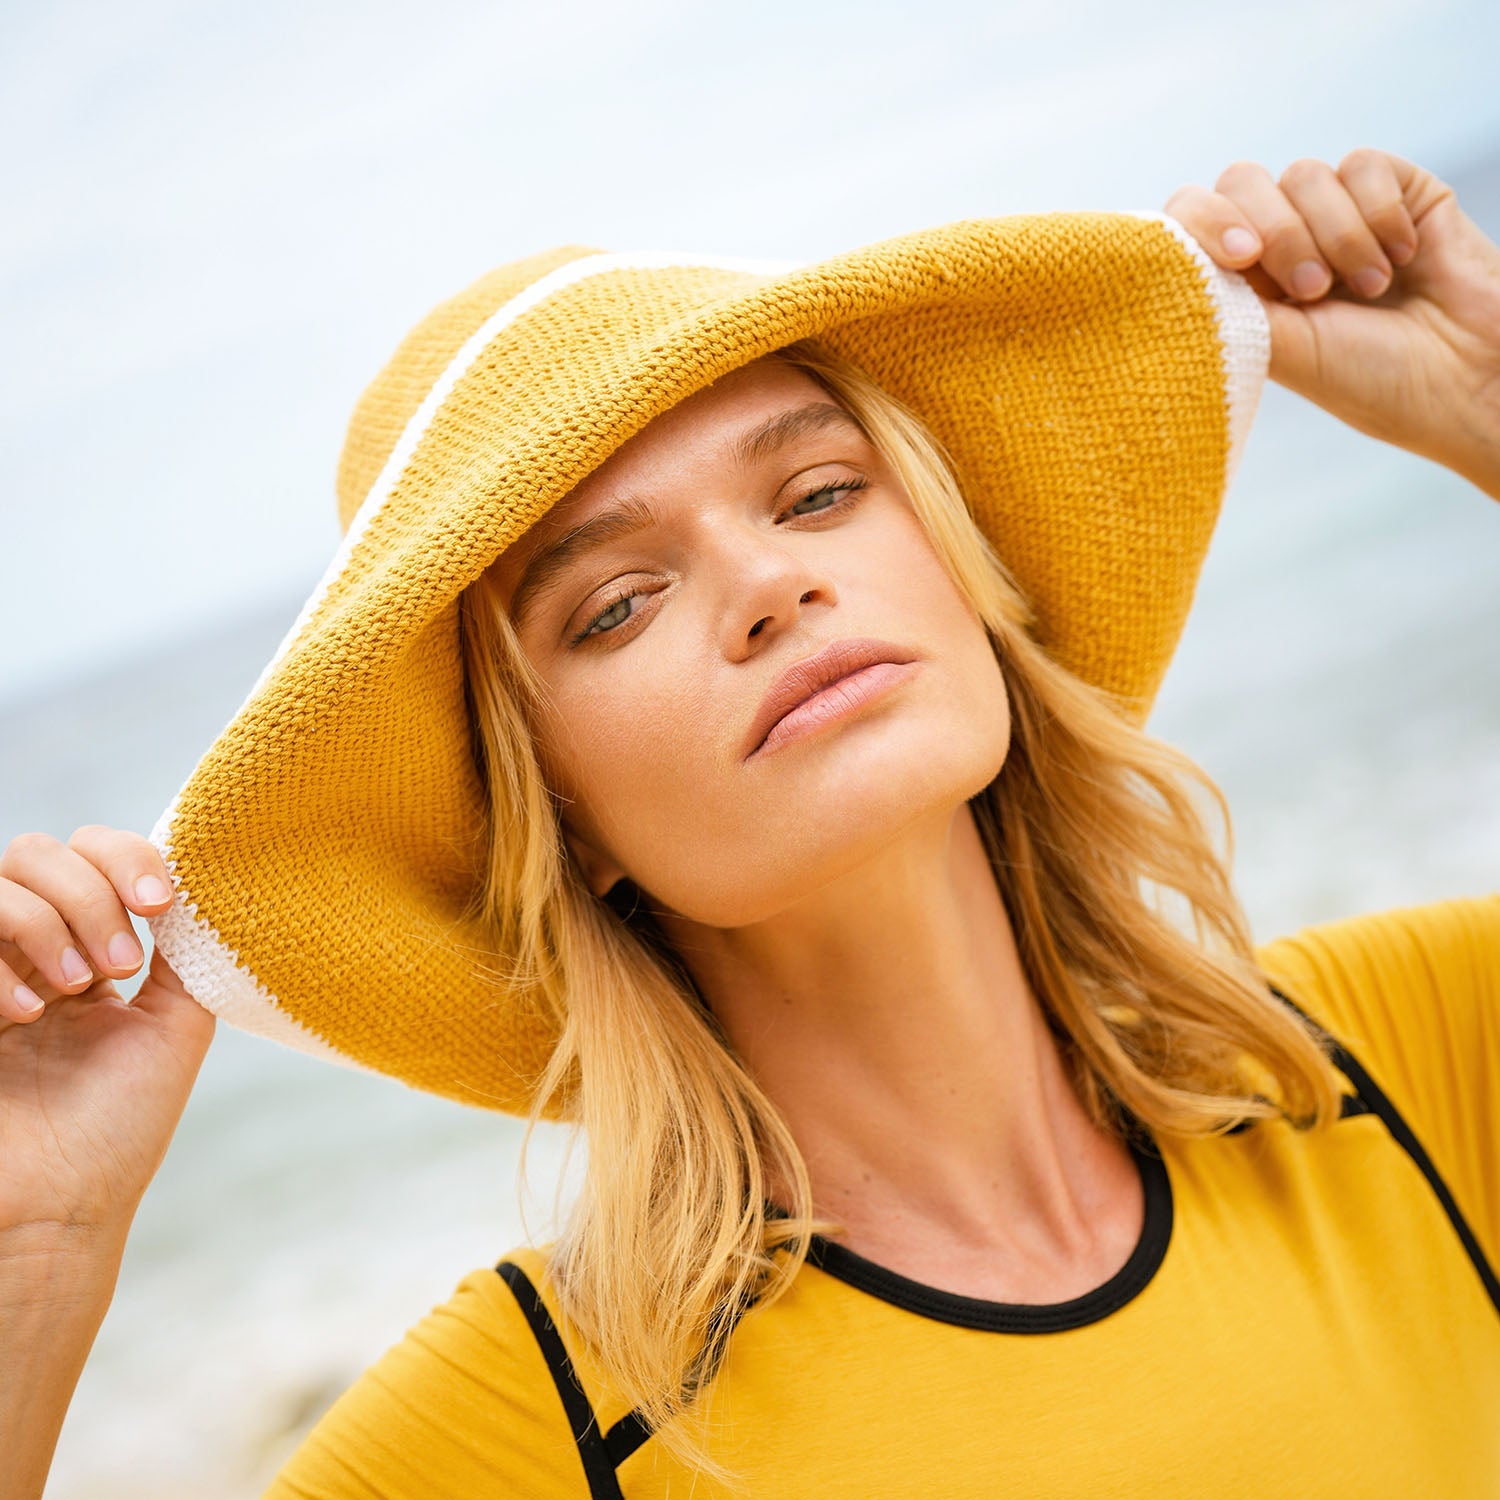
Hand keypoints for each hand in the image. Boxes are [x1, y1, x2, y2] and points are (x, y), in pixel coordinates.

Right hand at [0, 827, 214, 1244]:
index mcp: (83, 951)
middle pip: (38, 851)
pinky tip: (24, 1013)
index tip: (160, 905)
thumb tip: (201, 882)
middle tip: (118, 963)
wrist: (61, 1210)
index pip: (91, 854)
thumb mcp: (175, 1025)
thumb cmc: (118, 1128)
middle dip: (90, 891)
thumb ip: (186, 952)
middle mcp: (27, 954)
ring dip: (45, 919)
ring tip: (79, 985)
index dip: (126, 857)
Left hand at [1165, 149, 1499, 499]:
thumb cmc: (1373, 382)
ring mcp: (1338, 213)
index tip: (1240, 258)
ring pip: (1304, 174)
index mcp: (1244, 283)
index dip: (1203, 222)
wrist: (1468, 379)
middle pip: (1240, 181)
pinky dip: (1379, 215)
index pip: (1192, 220)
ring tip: (1369, 289)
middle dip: (1276, 232)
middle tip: (1311, 291)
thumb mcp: (1283, 352)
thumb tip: (1170, 263)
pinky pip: (1361, 165)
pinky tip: (1403, 258)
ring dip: (1335, 237)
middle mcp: (1284, 243)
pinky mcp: (1396, 190)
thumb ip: (1226, 303)